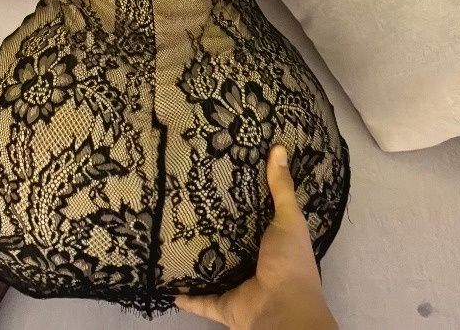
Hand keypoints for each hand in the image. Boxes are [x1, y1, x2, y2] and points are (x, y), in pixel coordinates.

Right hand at [174, 144, 337, 329]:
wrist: (283, 310)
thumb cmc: (289, 262)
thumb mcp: (288, 219)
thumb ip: (280, 188)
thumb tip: (278, 148)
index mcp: (272, 241)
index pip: (253, 215)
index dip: (239, 198)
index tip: (218, 177)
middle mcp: (254, 261)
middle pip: (230, 240)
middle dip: (214, 227)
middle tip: (188, 202)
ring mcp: (237, 283)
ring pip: (213, 267)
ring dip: (199, 258)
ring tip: (175, 236)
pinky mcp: (223, 303)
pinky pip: (201, 298)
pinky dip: (186, 296)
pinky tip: (169, 284)